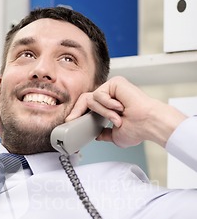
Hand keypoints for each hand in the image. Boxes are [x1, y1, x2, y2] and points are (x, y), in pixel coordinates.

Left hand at [65, 76, 186, 147]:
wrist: (148, 123)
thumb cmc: (138, 130)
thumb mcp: (115, 135)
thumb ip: (104, 134)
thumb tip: (96, 136)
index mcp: (109, 108)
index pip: (88, 108)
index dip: (78, 114)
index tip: (69, 123)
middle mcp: (110, 97)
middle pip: (84, 99)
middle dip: (76, 110)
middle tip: (70, 120)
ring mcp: (112, 89)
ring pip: (92, 99)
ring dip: (103, 112)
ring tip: (117, 118)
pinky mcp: (115, 83)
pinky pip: (99, 94)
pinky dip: (107, 104)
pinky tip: (120, 108)